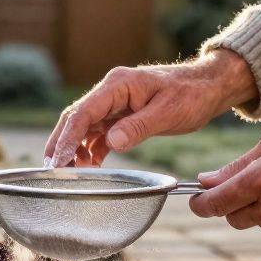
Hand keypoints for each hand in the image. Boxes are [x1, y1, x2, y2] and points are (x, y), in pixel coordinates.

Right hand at [44, 50, 256, 166]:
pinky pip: (98, 134)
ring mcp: (114, 104)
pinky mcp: (121, 116)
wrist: (207, 87)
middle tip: (52, 172)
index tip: (58, 162)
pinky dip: (91, 151)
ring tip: (73, 175)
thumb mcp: (168, 113)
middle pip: (76, 119)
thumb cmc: (191, 95)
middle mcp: (111, 92)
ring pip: (84, 128)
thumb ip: (138, 127)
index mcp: (118, 85)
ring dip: (75, 151)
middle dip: (61, 145)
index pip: (83, 112)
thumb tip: (110, 142)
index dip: (67, 138)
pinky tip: (90, 168)